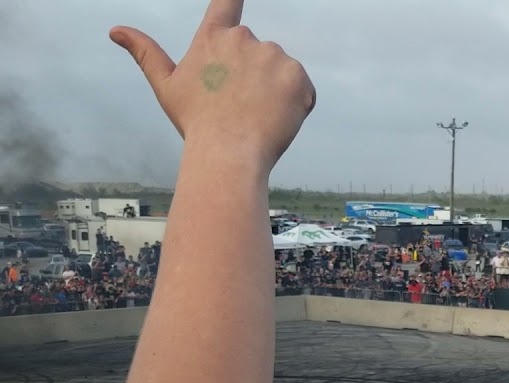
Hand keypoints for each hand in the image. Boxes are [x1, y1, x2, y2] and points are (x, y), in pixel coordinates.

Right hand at [108, 0, 315, 166]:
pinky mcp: (297, 76)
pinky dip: (295, 104)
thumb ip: (145, 52)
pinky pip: (302, 89)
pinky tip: (276, 120)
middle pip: (257, 54)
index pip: (226, 2)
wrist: (227, 153)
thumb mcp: (166, 86)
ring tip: (255, 116)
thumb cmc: (196, 122)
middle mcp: (244, 38)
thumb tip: (115, 30)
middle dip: (253, 76)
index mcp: (213, 38)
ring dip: (275, 90)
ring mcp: (273, 56)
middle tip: (239, 107)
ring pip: (280, 72)